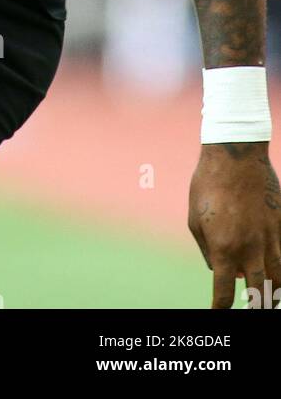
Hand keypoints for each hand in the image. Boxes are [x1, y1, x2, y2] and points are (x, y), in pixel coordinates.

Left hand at [189, 143, 280, 307]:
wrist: (235, 154)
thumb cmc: (207, 184)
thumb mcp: (195, 219)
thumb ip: (207, 249)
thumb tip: (219, 268)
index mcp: (223, 247)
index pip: (224, 291)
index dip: (220, 308)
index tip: (217, 313)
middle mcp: (250, 248)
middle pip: (258, 291)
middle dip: (255, 307)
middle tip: (252, 311)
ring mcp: (270, 237)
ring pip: (279, 278)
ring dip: (274, 292)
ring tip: (269, 298)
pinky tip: (276, 272)